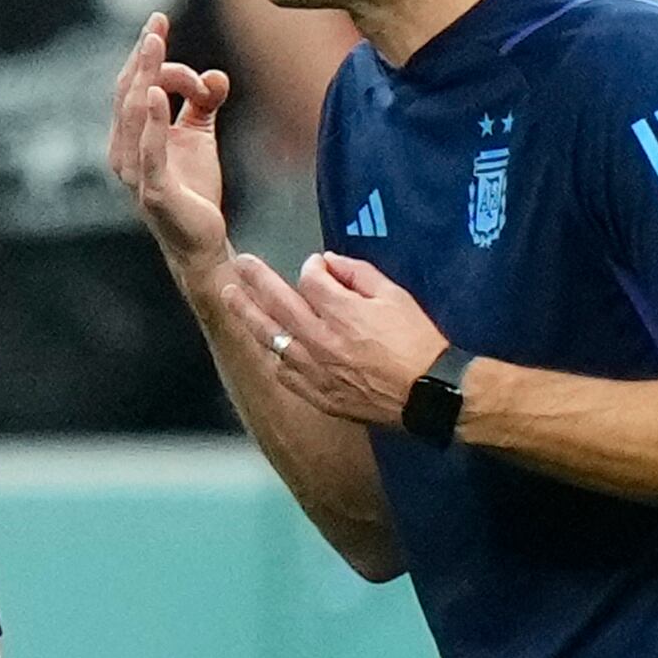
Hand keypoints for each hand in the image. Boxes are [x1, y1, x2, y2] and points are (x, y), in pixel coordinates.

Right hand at [104, 13, 230, 264]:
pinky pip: (149, 149)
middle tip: (157, 23)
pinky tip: (158, 92)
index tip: (161, 21)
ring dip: (145, 75)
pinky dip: (152, 119)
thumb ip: (203, 103)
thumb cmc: (194, 190)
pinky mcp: (154, 189)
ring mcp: (135, 171)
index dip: (146, 53)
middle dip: (143, 55)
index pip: (134, 84)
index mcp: (130, 136)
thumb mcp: (198, 137)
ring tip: (156, 44)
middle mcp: (123, 150)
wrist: (201, 243)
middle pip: (129, 91)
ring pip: (134, 112)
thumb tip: (217, 75)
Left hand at [231, 247, 446, 428]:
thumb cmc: (417, 341)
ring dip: (248, 315)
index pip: (309, 279)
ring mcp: (314, 369)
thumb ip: (358, 274)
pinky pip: (284, 372)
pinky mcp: (317, 394)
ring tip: (231, 297)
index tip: (318, 265)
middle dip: (256, 279)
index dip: (312, 266)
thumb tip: (329, 262)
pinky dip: (272, 354)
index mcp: (341, 311)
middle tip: (239, 264)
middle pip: (277, 303)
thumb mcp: (395, 296)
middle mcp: (319, 339)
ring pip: (271, 338)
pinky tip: (263, 344)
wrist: (427, 394)